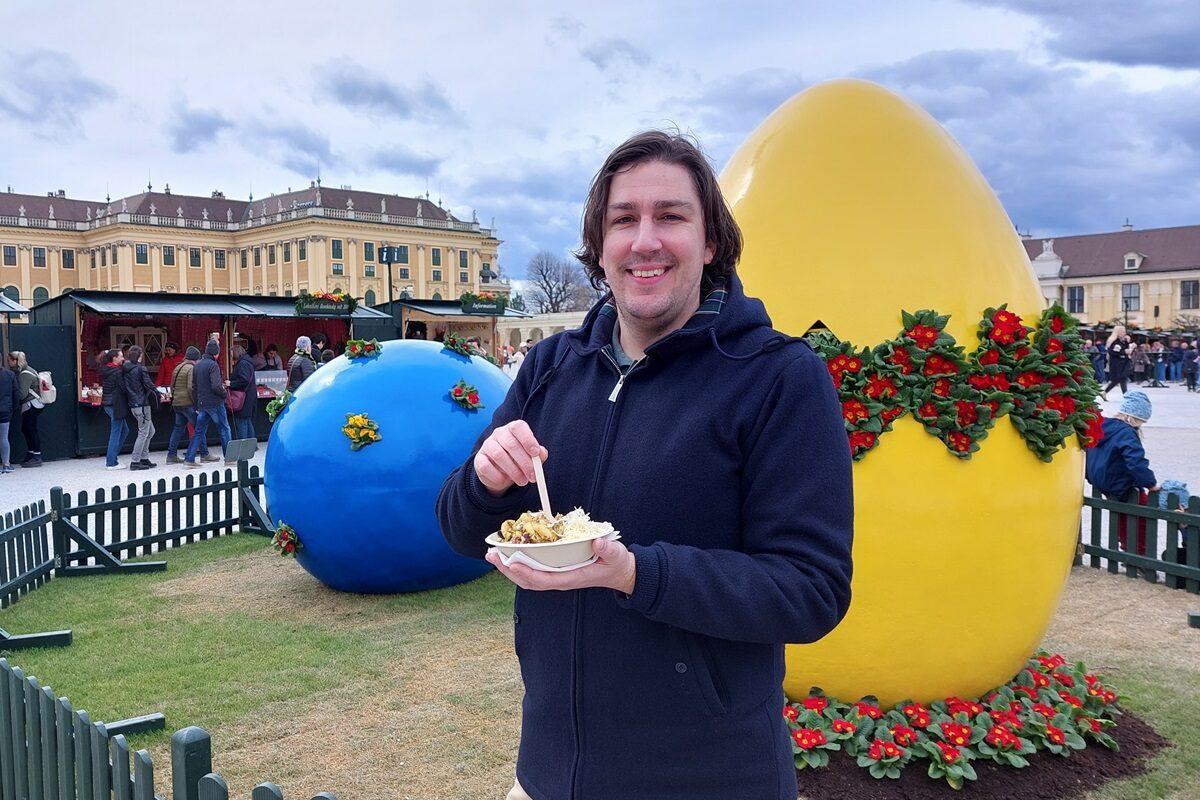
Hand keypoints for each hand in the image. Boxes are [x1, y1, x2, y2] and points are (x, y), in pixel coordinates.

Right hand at [474, 420, 547, 495]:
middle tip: (532, 476)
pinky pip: (486, 466)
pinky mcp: (479, 459)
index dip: (528, 439)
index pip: (518, 427)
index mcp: (513, 429)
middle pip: (510, 444)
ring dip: (513, 471)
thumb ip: (538, 454)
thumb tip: (541, 454)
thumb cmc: (519, 460)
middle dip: (524, 462)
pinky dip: (497, 476)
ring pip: (499, 455)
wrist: (500, 472)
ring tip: (522, 481)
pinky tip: (505, 481)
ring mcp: (487, 445)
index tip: (536, 453)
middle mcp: (499, 433)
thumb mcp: (531, 457)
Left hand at [486, 537, 636, 593]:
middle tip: (491, 555)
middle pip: (528, 580)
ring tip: (492, 555)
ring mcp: (555, 577)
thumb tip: (597, 542)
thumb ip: (608, 549)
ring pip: (526, 577)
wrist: (618, 572)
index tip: (511, 563)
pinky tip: (507, 554)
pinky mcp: (554, 571)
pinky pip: (532, 570)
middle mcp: (559, 580)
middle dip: (508, 570)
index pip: (543, 579)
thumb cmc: (615, 564)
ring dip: (508, 567)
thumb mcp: (616, 555)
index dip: (526, 572)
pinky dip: (517, 563)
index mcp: (571, 578)